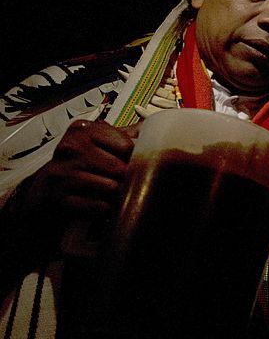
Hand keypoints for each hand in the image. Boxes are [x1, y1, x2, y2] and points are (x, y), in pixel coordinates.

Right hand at [23, 120, 137, 220]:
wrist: (45, 189)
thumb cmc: (78, 165)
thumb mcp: (96, 144)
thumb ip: (123, 136)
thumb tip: (152, 130)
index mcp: (82, 130)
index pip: (125, 145)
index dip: (134, 158)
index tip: (131, 163)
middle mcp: (70, 148)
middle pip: (119, 167)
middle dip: (126, 178)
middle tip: (125, 182)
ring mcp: (62, 173)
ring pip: (110, 187)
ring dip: (116, 195)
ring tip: (114, 194)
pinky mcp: (59, 197)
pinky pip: (97, 206)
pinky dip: (105, 208)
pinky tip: (102, 205)